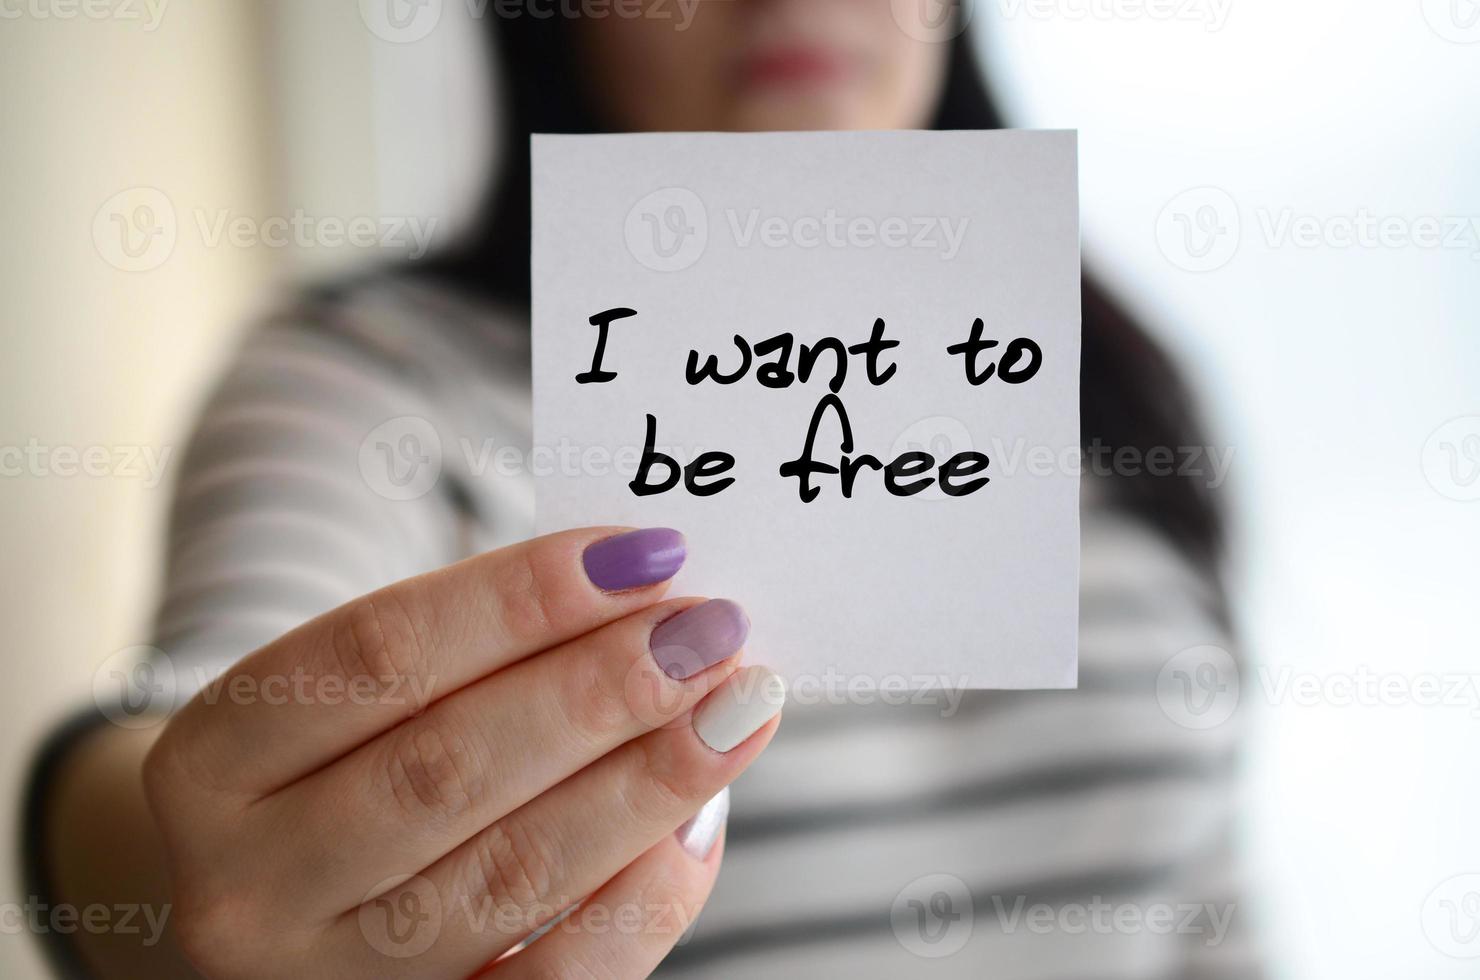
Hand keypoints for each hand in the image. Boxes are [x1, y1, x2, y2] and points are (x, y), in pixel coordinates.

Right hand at [142, 527, 784, 978]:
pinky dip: (645, 893)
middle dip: (600, 690)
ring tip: (735, 702)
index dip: (521, 598)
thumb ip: (473, 650)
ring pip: (511, 875)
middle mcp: (250, 886)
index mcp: (211, 761)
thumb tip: (647, 598)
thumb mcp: (353, 698)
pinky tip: (702, 816)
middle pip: (447, 769)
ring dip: (646, 778)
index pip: (378, 655)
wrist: (270, 906)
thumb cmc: (338, 767)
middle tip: (707, 629)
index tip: (644, 553)